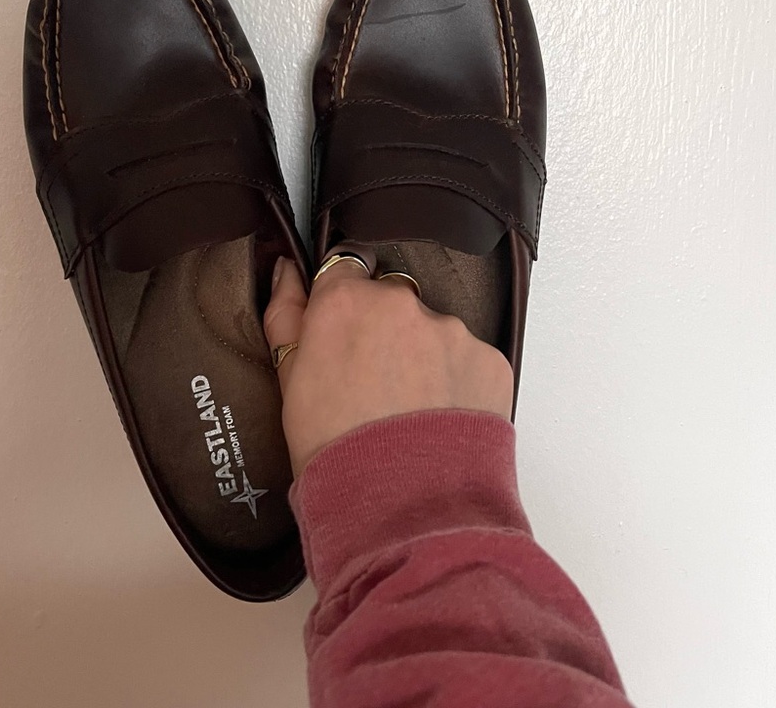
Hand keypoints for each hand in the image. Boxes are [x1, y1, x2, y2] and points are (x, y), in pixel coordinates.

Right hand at [263, 250, 513, 476]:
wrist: (403, 507)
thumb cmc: (336, 450)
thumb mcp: (289, 381)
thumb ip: (287, 315)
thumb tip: (287, 271)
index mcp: (346, 302)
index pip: (345, 268)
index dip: (344, 302)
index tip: (345, 330)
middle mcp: (402, 303)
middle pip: (392, 298)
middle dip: (385, 328)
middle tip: (375, 382)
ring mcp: (450, 330)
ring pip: (433, 330)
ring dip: (424, 355)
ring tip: (411, 410)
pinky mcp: (488, 360)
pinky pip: (469, 359)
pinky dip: (458, 381)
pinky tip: (441, 418)